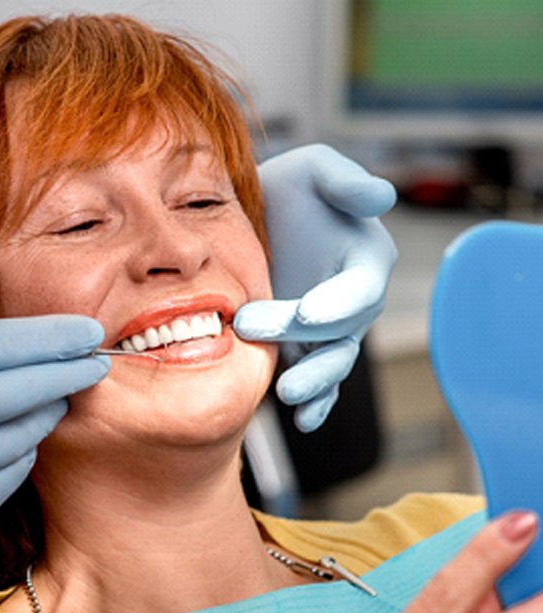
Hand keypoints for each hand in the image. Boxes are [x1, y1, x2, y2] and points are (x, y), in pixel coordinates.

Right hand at [0, 316, 107, 574]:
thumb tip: (24, 346)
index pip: (12, 341)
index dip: (59, 336)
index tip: (90, 332)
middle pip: (35, 384)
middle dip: (74, 371)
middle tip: (96, 364)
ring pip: (30, 432)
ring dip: (45, 413)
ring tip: (51, 401)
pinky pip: (12, 472)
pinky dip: (17, 454)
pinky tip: (10, 444)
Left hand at [234, 144, 397, 430]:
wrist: (253, 221)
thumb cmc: (288, 190)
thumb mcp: (313, 170)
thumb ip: (344, 182)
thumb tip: (381, 197)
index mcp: (365, 259)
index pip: (361, 288)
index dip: (339, 303)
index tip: (308, 313)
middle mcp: (353, 301)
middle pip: (341, 332)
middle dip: (305, 339)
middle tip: (253, 330)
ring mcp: (330, 331)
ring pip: (332, 364)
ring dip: (314, 383)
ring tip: (288, 395)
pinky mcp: (305, 350)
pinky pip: (318, 381)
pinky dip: (315, 404)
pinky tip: (302, 420)